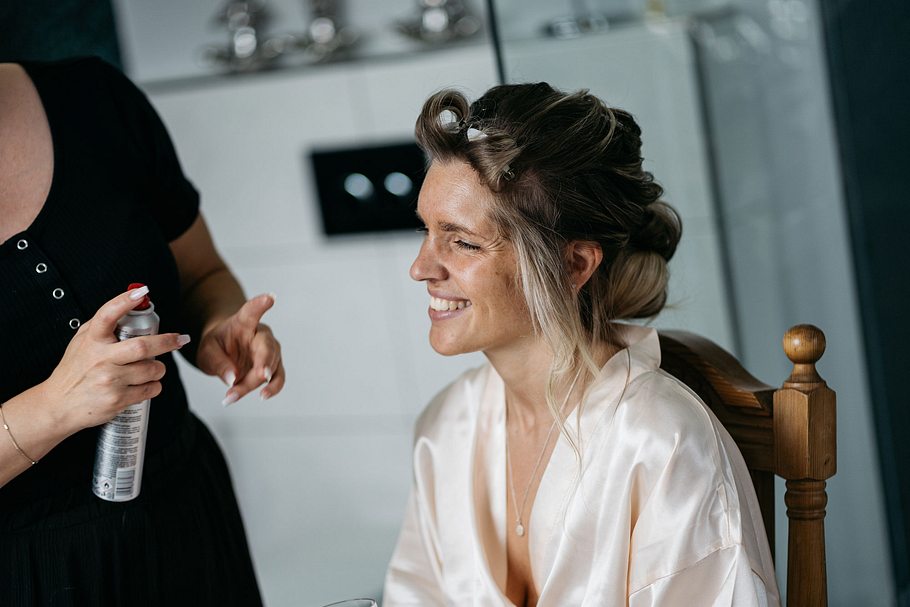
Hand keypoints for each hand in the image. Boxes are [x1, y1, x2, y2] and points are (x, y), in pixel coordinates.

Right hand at [41, 286, 189, 433]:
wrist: (59, 406)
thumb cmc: (74, 371)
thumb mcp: (81, 343)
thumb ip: (101, 325)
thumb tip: (130, 303)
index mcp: (92, 341)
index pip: (107, 316)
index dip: (124, 302)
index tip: (142, 292)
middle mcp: (100, 359)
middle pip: (143, 347)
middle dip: (167, 342)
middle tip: (180, 339)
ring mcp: (109, 380)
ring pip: (152, 369)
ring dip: (159, 368)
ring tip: (153, 368)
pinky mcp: (117, 400)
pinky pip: (151, 389)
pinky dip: (155, 385)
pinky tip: (145, 384)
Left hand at [194, 293, 284, 404]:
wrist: (225, 351)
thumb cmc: (217, 345)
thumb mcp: (207, 352)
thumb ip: (218, 362)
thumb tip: (233, 378)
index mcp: (243, 323)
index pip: (252, 311)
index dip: (260, 304)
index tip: (270, 297)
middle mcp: (261, 335)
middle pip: (267, 347)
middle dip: (265, 362)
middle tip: (261, 375)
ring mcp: (270, 352)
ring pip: (270, 368)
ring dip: (254, 383)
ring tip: (233, 394)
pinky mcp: (273, 367)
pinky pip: (278, 379)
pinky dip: (271, 389)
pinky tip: (262, 396)